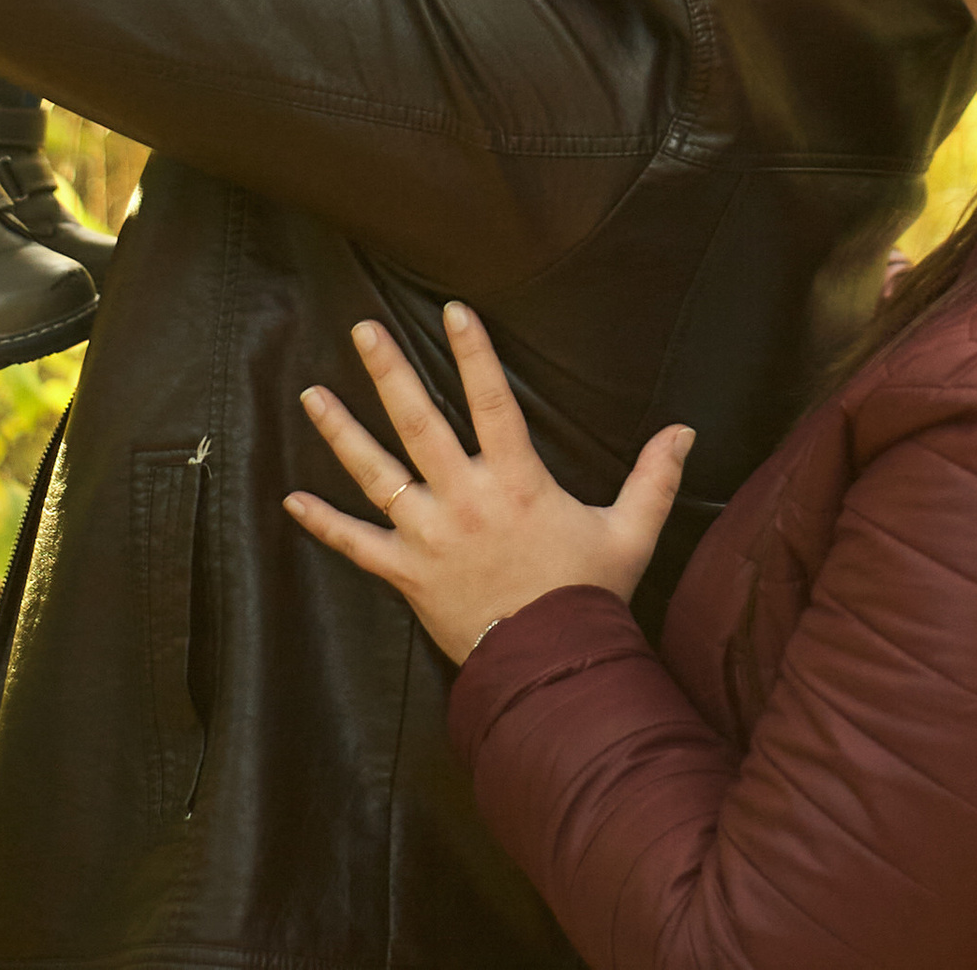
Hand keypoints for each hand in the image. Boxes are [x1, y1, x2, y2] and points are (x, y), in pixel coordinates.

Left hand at [286, 302, 692, 664]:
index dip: (473, 352)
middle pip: (419, 422)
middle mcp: (465, 499)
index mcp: (517, 480)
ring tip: (311, 393)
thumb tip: (684, 429)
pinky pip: (357, 545)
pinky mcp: (406, 574)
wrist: (550, 668)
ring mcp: (429, 536)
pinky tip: (291, 499)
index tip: (452, 309)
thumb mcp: (630, 532)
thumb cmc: (588, 595)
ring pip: (376, 473)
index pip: (491, 400)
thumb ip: (653, 477)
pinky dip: (324, 523)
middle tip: (362, 328)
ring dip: (341, 431)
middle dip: (389, 371)